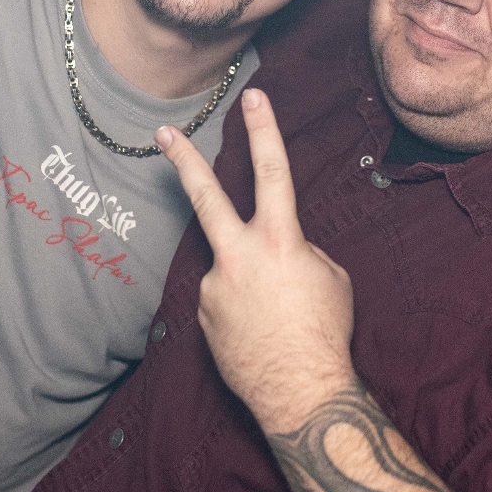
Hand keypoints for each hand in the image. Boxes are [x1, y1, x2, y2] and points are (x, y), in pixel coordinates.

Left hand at [157, 90, 357, 433]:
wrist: (301, 393)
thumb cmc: (325, 333)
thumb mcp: (328, 277)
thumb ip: (298, 250)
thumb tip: (277, 250)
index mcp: (280, 241)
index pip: (273, 172)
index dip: (264, 130)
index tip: (253, 97)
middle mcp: (239, 257)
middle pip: (206, 198)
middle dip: (184, 161)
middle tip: (163, 133)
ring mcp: (213, 288)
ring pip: (229, 268)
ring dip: (248, 285)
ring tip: (274, 320)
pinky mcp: (201, 317)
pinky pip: (222, 302)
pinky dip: (240, 312)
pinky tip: (258, 334)